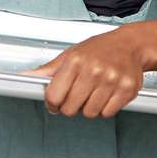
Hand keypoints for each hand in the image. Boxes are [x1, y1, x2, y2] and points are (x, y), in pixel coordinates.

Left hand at [26, 27, 154, 118]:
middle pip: (70, 108)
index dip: (52, 103)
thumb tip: (26, 76)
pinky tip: (106, 94)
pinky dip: (105, 108)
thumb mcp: (70, 54)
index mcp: (75, 61)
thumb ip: (49, 69)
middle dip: (70, 106)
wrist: (130, 45)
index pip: (54, 95)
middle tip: (76, 96)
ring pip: (90, 113)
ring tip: (93, 92)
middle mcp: (93, 70)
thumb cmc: (99, 49)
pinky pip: (107, 113)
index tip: (55, 102)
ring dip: (89, 107)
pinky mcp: (127, 89)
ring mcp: (111, 80)